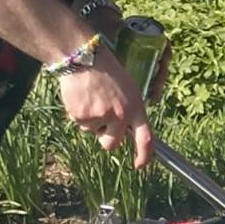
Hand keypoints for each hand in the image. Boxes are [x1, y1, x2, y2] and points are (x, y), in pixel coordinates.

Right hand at [58, 48, 155, 167]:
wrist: (84, 58)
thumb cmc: (108, 71)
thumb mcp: (129, 89)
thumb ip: (130, 110)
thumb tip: (127, 131)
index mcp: (136, 108)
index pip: (146, 139)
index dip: (145, 156)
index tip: (140, 165)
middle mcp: (119, 115)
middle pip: (112, 144)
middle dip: (106, 138)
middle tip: (102, 121)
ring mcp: (99, 116)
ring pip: (92, 132)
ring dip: (91, 121)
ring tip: (91, 98)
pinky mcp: (81, 115)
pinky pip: (79, 124)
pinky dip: (78, 114)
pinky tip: (80, 97)